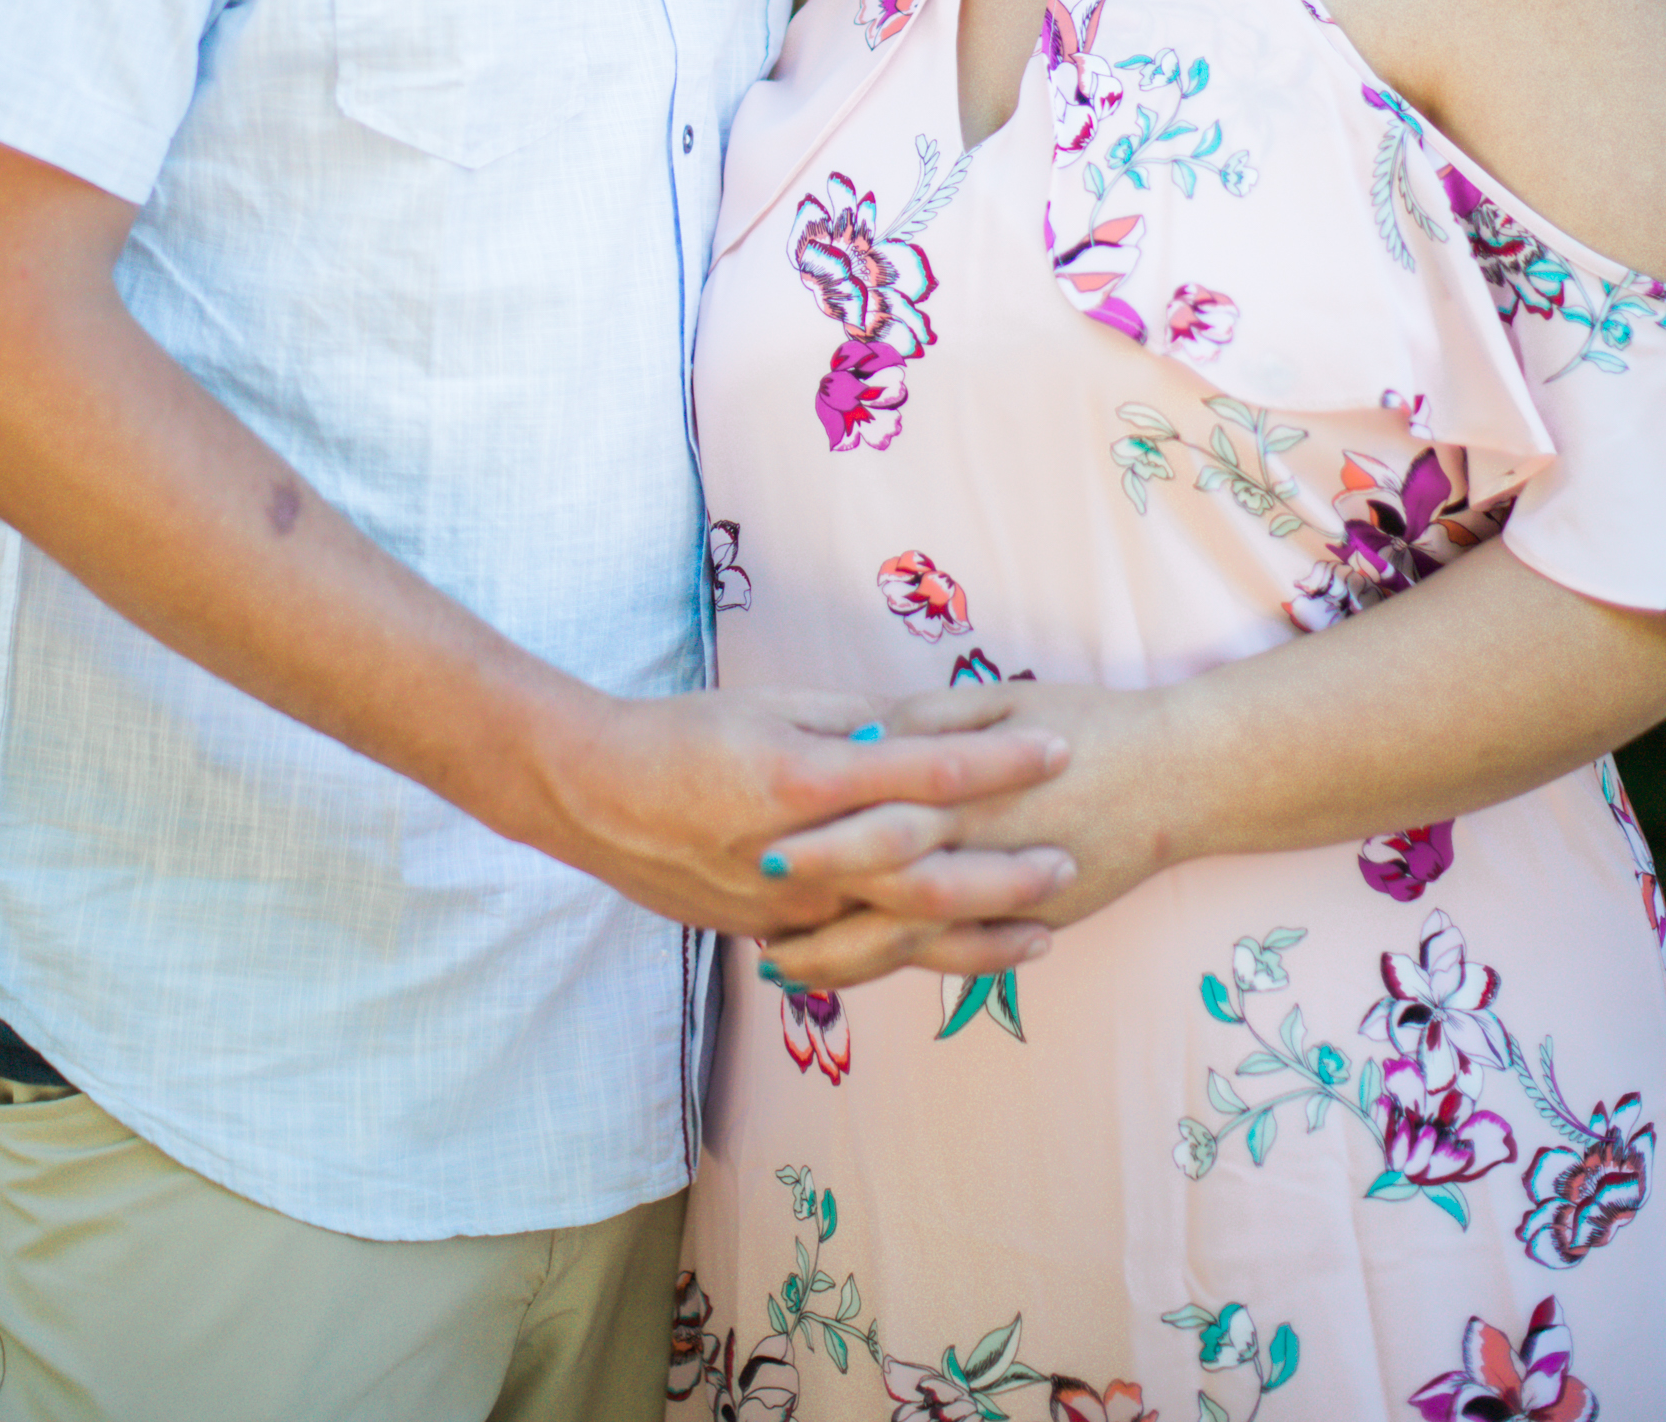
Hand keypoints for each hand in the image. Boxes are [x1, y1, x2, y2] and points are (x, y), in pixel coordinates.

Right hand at [527, 680, 1074, 954]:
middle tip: (1071, 861)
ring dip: (979, 935)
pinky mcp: (774, 934)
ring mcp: (790, 908)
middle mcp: (804, 854)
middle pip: (927, 874)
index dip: (999, 759)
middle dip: (1008, 871)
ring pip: (901, 935)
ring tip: (1046, 932)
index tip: (1058, 745)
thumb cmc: (684, 732)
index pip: (926, 769)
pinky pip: (859, 952)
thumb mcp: (774, 707)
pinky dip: (920, 957)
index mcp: (806, 778)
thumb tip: (931, 727)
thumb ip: (856, 724)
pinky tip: (968, 958)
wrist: (593, 797)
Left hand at [757, 681, 1170, 989]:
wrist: (1181, 776)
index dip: (820, 835)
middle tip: (742, 920)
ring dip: (842, 956)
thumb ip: (927, 721)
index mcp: (973, 786)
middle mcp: (987, 849)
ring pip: (913, 942)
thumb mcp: (1002, 698)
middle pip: (886, 888)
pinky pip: (953, 957)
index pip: (881, 815)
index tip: (756, 841)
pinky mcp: (1031, 926)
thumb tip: (859, 737)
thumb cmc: (1087, 722)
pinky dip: (899, 968)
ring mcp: (1011, 898)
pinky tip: (852, 970)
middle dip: (814, 907)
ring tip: (777, 962)